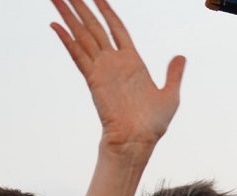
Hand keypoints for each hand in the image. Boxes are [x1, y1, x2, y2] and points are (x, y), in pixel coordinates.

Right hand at [50, 0, 184, 153]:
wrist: (138, 141)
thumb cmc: (153, 124)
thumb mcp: (170, 95)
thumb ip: (173, 74)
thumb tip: (180, 57)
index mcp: (133, 62)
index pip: (117, 29)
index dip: (107, 11)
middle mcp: (114, 62)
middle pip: (95, 27)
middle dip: (82, 8)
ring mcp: (102, 69)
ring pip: (83, 36)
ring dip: (69, 16)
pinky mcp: (93, 79)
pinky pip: (78, 55)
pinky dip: (67, 39)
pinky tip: (56, 24)